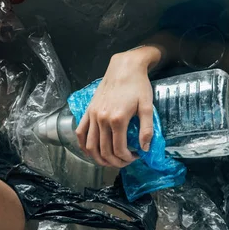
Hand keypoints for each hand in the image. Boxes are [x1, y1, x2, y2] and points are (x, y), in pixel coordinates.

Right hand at [76, 47, 158, 167]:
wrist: (124, 67)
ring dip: (99, 158)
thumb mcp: (148, 107)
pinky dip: (83, 146)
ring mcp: (92, 115)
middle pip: (104, 150)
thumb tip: (145, 148)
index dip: (127, 158)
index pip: (119, 149)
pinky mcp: (88, 111)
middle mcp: (101, 119)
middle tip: (125, 162)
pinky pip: (80, 132)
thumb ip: (147, 129)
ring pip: (90, 145)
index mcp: (117, 119)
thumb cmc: (138, 86)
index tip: (136, 157)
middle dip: (115, 161)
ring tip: (110, 161)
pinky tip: (92, 151)